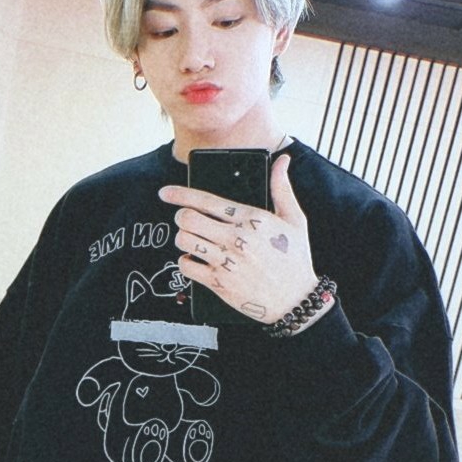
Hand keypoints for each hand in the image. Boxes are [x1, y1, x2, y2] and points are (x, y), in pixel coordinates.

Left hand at [159, 154, 318, 323]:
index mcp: (251, 219)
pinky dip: (186, 261)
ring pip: (184, 240)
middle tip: (186, 220)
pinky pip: (186, 266)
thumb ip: (282, 188)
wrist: (296, 299)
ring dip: (183, 238)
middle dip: (182, 217)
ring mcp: (226, 261)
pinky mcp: (219, 283)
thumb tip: (282, 161)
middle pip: (187, 219)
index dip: (180, 194)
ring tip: (193, 240)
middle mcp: (236, 238)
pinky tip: (196, 259)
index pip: (207, 200)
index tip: (165, 193)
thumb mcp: (294, 220)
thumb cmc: (295, 259)